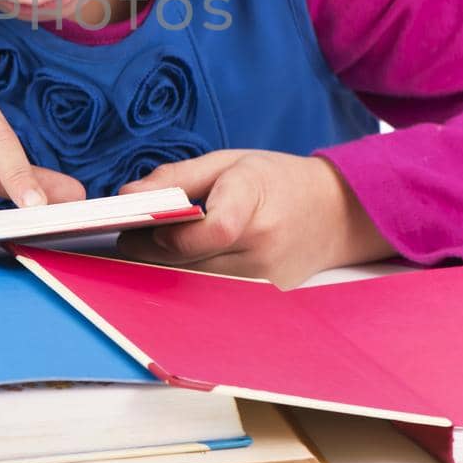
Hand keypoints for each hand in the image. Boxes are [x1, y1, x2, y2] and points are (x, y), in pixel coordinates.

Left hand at [115, 150, 393, 287]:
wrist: (336, 214)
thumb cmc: (277, 181)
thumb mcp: (228, 162)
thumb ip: (175, 178)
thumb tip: (127, 196)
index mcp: (254, 200)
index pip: (210, 229)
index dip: (168, 232)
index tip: (145, 222)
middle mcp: (263, 246)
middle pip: (189, 262)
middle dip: (150, 250)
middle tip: (133, 232)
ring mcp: (266, 279)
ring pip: (194, 283)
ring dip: (167, 267)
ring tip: (156, 244)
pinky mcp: (264, 300)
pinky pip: (212, 295)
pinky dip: (191, 280)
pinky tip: (185, 262)